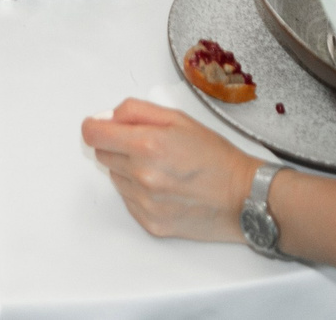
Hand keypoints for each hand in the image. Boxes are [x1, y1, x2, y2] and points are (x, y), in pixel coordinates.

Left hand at [82, 99, 256, 243]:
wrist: (243, 197)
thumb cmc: (216, 156)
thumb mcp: (178, 119)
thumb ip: (136, 112)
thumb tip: (106, 117)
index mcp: (147, 145)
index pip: (92, 135)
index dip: (96, 127)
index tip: (103, 126)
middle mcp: (141, 176)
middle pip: (103, 155)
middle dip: (117, 146)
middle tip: (147, 146)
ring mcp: (145, 203)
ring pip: (116, 178)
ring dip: (129, 170)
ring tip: (162, 168)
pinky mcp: (150, 223)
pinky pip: (129, 201)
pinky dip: (140, 192)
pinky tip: (166, 188)